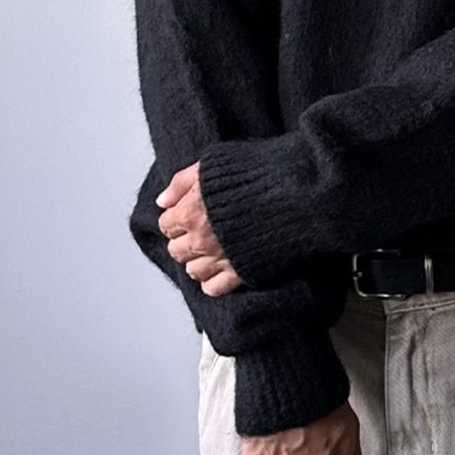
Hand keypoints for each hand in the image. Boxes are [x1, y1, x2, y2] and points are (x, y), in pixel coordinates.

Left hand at [156, 161, 243, 295]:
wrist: (292, 192)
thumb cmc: (254, 174)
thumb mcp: (211, 165)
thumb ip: (181, 182)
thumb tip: (162, 200)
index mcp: (189, 213)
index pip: (166, 225)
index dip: (177, 218)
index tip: (189, 214)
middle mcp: (200, 239)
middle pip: (176, 250)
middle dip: (186, 241)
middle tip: (201, 232)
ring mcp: (219, 258)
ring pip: (192, 271)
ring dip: (198, 261)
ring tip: (212, 250)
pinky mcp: (240, 272)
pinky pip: (213, 289)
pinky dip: (213, 282)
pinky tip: (222, 268)